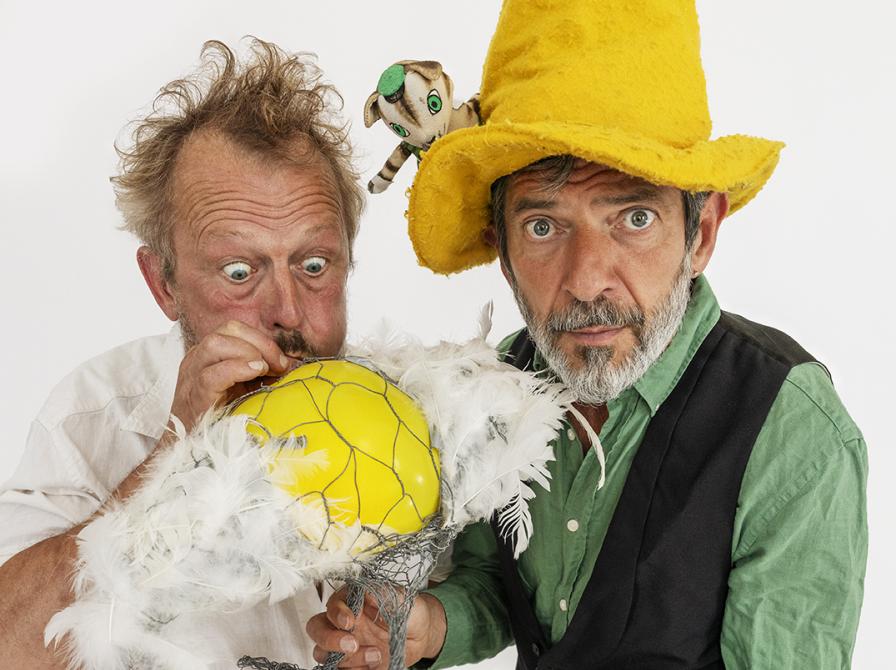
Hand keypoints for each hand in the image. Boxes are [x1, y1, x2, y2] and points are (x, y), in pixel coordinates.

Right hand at [170, 320, 292, 430]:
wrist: (191, 449)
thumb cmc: (220, 417)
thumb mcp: (244, 388)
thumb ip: (263, 373)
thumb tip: (292, 365)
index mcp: (210, 355)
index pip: (235, 329)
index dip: (262, 340)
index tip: (283, 362)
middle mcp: (198, 360)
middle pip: (227, 330)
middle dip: (260, 343)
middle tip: (279, 366)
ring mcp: (192, 376)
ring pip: (215, 344)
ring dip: (248, 353)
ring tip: (264, 371)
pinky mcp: (194, 397)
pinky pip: (210, 375)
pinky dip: (237, 369)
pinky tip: (255, 374)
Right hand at [306, 587, 446, 668]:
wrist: (421, 634)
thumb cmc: (408, 611)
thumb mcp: (401, 598)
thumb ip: (382, 594)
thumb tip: (365, 592)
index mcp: (352, 601)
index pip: (331, 605)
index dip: (336, 613)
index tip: (350, 621)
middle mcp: (343, 623)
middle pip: (316, 629)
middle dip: (329, 639)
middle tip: (352, 645)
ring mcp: (344, 645)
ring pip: (324, 654)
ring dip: (348, 659)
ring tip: (376, 654)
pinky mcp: (352, 664)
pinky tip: (374, 664)